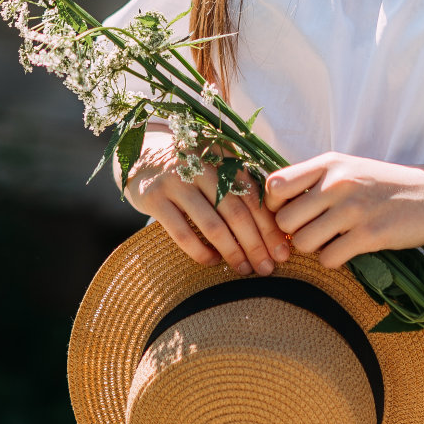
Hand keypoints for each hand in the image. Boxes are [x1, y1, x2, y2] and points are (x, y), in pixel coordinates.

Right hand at [124, 130, 291, 275]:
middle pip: (236, 212)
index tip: (282, 251)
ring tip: (244, 269)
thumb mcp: (216, 163)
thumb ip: (241, 184)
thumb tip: (277, 223)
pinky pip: (182, 233)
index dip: (269, 226)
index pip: (253, 195)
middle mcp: (201, 166)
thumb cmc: (190, 166)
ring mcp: (176, 181)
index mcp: (222, 156)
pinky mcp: (154, 198)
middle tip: (267, 268)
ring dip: (232, 252)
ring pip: (212, 225)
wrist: (141, 153)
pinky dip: (201, 252)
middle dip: (256, 244)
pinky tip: (212, 262)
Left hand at [265, 151, 423, 267]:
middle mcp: (337, 182)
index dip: (274, 206)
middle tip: (312, 234)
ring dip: (313, 249)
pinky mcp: (370, 235)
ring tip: (331, 241)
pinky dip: (333, 260)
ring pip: (302, 243)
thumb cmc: (384, 185)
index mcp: (329, 163)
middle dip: (293, 233)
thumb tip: (274, 207)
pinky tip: (348, 250)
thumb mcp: (348, 169)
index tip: (290, 214)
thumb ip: (314, 181)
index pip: (275, 185)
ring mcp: (353, 209)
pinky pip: (328, 259)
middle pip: (283, 220)